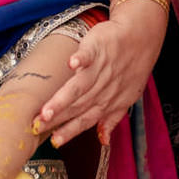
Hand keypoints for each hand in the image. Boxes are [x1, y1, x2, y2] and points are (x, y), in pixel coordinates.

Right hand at [35, 7, 162, 147]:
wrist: (142, 37)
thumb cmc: (132, 68)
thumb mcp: (127, 97)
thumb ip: (111, 118)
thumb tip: (103, 141)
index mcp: (106, 102)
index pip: (85, 119)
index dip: (69, 131)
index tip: (54, 142)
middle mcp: (102, 89)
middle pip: (76, 106)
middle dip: (57, 119)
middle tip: (37, 128)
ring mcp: (100, 69)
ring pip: (79, 87)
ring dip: (63, 99)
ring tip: (46, 111)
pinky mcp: (98, 48)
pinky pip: (89, 54)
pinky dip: (81, 59)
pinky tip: (71, 64)